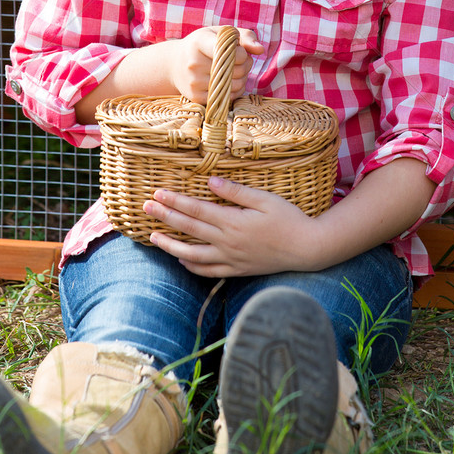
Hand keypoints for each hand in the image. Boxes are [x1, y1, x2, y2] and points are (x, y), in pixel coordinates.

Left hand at [144, 177, 314, 276]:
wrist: (307, 249)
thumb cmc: (289, 218)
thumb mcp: (265, 199)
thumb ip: (236, 192)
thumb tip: (210, 182)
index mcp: (233, 222)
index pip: (196, 210)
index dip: (174, 201)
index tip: (157, 194)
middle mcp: (227, 243)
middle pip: (189, 229)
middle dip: (165, 217)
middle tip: (146, 207)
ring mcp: (231, 259)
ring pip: (192, 255)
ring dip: (170, 245)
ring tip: (153, 237)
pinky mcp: (237, 270)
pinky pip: (208, 271)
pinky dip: (191, 266)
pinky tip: (182, 259)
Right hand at [169, 28, 262, 103]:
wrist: (175, 64)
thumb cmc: (204, 45)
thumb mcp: (221, 33)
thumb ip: (244, 36)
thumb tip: (260, 49)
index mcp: (199, 42)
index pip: (230, 50)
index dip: (242, 52)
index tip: (238, 49)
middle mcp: (193, 62)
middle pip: (235, 69)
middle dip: (245, 65)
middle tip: (241, 61)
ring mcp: (193, 81)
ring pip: (234, 85)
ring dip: (242, 78)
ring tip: (235, 70)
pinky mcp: (196, 97)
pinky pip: (227, 97)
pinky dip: (233, 90)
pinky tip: (228, 81)